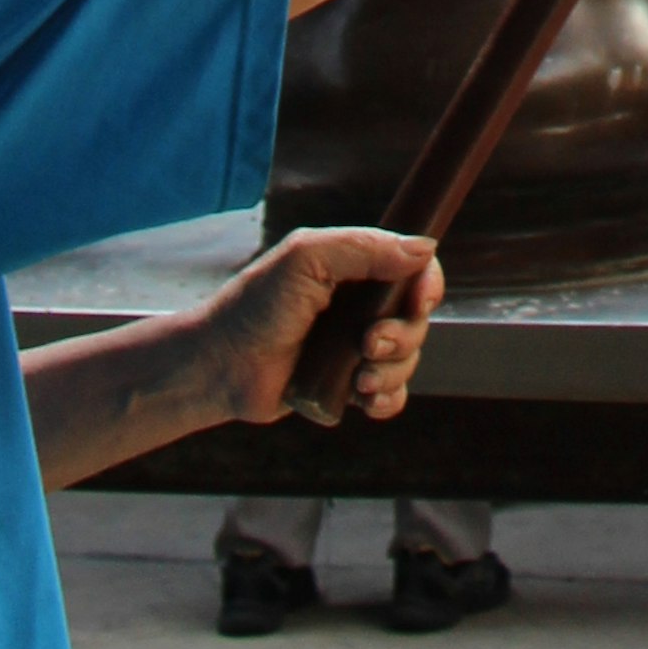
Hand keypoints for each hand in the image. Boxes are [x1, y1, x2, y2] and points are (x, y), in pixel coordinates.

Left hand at [193, 227, 439, 429]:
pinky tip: (364, 399)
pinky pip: (389, 395)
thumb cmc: (257, 305)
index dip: (427, 285)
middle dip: (404, 335)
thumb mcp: (307, 259)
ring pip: (406, 359)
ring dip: (393, 370)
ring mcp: (354, 347)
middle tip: (369, 344)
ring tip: (359, 379)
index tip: (419, 301)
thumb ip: (365, 249)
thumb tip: (424, 249)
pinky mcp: (345, 386)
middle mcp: (360, 306)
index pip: (414, 269)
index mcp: (355, 269)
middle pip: (416, 319)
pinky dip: (387, 399)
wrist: (220, 366)